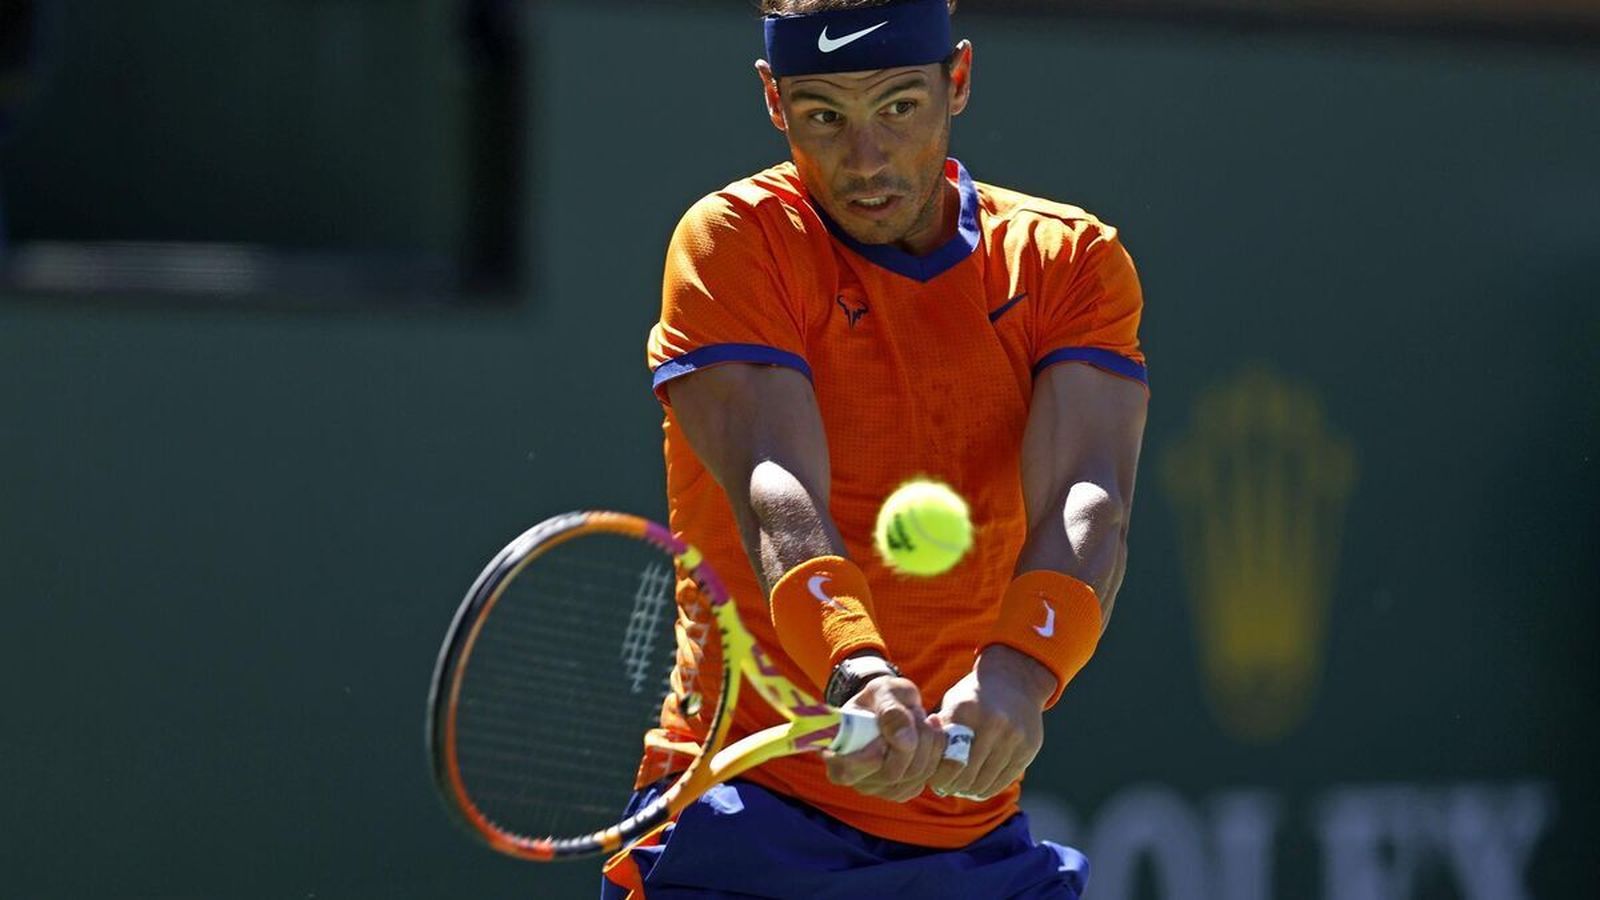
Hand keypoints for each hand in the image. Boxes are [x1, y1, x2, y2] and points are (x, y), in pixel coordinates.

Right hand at [823, 674, 946, 801]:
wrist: (891, 705)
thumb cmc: (880, 698)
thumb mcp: (883, 691)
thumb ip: (891, 710)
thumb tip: (904, 741)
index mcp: (836, 751)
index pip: (846, 771)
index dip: (868, 758)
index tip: (885, 735)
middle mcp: (854, 776)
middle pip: (890, 774)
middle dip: (913, 741)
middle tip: (918, 714)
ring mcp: (877, 787)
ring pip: (912, 778)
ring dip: (928, 746)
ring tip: (924, 721)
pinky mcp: (899, 790)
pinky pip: (924, 781)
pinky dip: (934, 756)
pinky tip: (931, 736)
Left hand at [927, 645, 1054, 800]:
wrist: (1015, 681)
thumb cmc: (974, 697)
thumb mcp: (952, 704)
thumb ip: (939, 731)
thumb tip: (921, 761)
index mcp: (966, 711)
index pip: (948, 761)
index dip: (937, 777)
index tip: (932, 779)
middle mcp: (992, 723)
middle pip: (966, 775)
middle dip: (951, 786)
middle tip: (944, 787)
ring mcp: (1013, 737)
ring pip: (984, 783)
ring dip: (968, 790)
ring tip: (960, 787)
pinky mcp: (1028, 748)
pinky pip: (1002, 782)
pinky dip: (986, 789)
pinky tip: (977, 785)